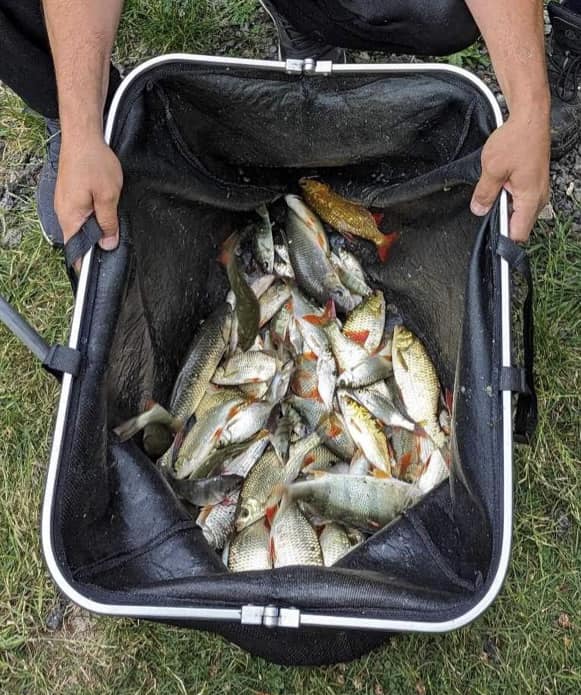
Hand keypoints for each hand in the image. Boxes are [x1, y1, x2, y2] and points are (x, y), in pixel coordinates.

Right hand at [55, 134, 122, 251]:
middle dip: (96, 244)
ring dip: (96, 229)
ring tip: (113, 228)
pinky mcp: (70, 196)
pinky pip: (81, 215)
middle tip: (116, 244)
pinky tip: (106, 213)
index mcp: (70, 217)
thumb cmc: (95, 163)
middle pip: (79, 239)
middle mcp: (63, 213)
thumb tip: (108, 245)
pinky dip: (93, 218)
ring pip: (81, 227)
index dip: (88, 261)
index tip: (104, 264)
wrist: (82, 136)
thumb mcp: (108, 196)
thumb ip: (108, 222)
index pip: (75, 250)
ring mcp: (65, 204)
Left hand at [470, 113, 549, 241]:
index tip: (490, 237)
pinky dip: (509, 197)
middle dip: (502, 221)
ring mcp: (538, 190)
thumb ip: (484, 193)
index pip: (519, 234)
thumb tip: (479, 209)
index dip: (503, 239)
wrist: (529, 118)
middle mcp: (539, 197)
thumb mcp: (491, 169)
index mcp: (530, 198)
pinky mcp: (534, 183)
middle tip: (487, 208)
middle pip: (519, 225)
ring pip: (519, 212)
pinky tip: (500, 186)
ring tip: (494, 192)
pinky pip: (521, 199)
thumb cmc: (516, 139)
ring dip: (505, 207)